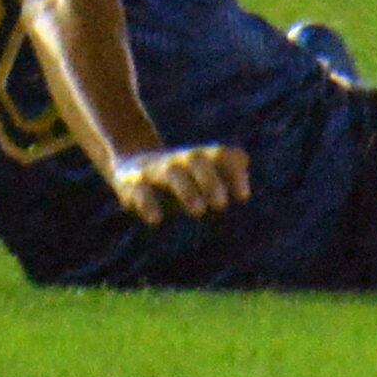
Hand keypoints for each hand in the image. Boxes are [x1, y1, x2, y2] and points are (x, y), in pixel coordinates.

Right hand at [108, 142, 248, 224]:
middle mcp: (179, 161)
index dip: (234, 173)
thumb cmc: (181, 179)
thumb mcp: (204, 177)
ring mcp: (155, 170)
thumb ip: (228, 172)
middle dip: (211, 180)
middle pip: (197, 160)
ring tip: (199, 211)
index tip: (243, 197)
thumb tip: (244, 171)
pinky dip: (148, 204)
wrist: (132, 167)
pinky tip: (156, 220)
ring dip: (187, 190)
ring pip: (172, 173)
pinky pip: (141, 191)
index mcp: (200, 158)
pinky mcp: (133, 185)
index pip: (221, 156)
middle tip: (222, 204)